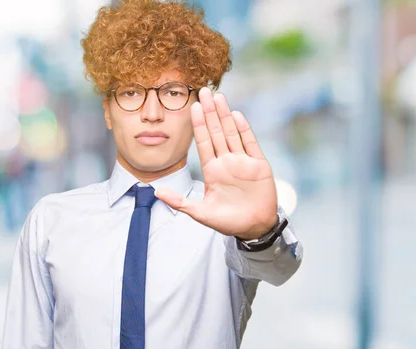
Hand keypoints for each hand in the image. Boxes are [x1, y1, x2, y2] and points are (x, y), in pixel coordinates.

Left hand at [155, 87, 277, 239]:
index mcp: (212, 170)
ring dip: (225, 115)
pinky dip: (244, 130)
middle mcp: (226, 162)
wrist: (254, 228)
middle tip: (204, 91)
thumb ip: (180, 201)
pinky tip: (236, 116)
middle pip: (216, 132)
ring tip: (219, 96)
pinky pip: (250, 144)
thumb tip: (156, 191)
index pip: (203, 142)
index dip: (198, 124)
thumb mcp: (200, 213)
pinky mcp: (258, 165)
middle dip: (210, 112)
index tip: (192, 107)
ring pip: (232, 133)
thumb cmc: (228, 222)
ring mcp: (242, 162)